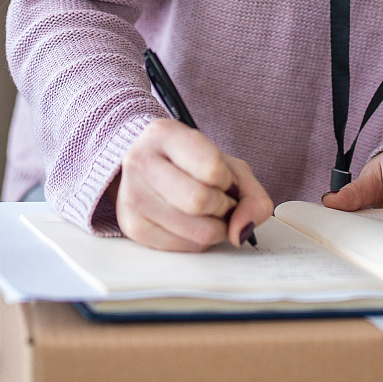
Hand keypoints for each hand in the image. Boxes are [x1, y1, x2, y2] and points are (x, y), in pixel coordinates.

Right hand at [113, 118, 273, 251]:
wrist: (149, 168)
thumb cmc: (191, 165)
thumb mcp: (228, 166)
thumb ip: (252, 196)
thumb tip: (242, 231)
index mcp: (164, 134)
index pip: (212, 169)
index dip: (227, 180)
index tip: (221, 178)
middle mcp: (140, 161)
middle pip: (200, 201)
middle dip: (222, 207)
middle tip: (218, 200)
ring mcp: (132, 195)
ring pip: (195, 231)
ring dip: (214, 228)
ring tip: (206, 213)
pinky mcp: (131, 226)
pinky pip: (183, 247)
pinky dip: (197, 240)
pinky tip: (190, 224)